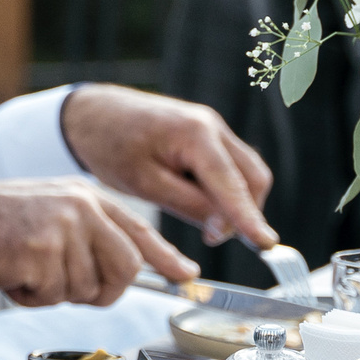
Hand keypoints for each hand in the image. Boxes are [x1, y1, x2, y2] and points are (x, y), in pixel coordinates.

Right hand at [0, 177, 197, 307]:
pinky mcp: (43, 252)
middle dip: (104, 290)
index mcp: (87, 196)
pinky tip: (13, 274)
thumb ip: (88, 234)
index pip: (138, 231)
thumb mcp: (52, 213)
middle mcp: (82, 208)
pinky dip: (32, 296)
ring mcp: (64, 228)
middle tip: (69, 287)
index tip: (186, 273)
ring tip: (27, 269)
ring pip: (87, 289)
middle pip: (125, 268)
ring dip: (56, 292)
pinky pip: (54, 296)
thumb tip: (125, 269)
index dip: (166, 256)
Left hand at [58, 84, 275, 248]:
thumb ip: (188, 205)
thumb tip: (222, 228)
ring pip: (246, 172)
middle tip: (210, 236)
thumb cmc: (111, 146)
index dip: (250, 218)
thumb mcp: (143, 183)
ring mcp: (213, 128)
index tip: (266, 245)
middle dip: (245, 211)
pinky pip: (231, 167)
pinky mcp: (208, 135)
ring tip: (201, 221)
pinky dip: (224, 190)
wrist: (93, 114)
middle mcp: (212, 125)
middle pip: (253, 177)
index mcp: (194, 133)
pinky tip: (197, 201)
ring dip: (235, 202)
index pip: (233, 183)